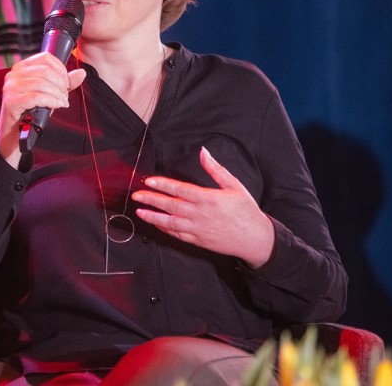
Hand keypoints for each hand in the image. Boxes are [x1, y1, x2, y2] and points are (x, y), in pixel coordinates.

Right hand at [0, 53, 85, 167]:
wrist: (14, 135)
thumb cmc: (31, 112)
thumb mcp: (50, 95)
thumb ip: (64, 83)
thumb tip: (82, 73)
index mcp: (21, 67)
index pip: (46, 57)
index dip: (61, 70)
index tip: (66, 83)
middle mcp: (13, 74)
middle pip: (46, 70)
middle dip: (61, 84)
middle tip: (65, 96)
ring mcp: (11, 87)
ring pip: (42, 83)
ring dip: (57, 94)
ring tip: (61, 103)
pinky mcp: (11, 101)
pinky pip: (37, 97)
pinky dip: (51, 101)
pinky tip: (56, 106)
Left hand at [131, 147, 275, 267]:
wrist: (255, 238)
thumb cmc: (246, 211)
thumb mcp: (235, 186)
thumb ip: (216, 169)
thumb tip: (204, 152)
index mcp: (208, 198)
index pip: (179, 189)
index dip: (162, 184)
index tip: (148, 181)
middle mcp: (200, 214)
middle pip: (170, 205)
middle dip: (151, 199)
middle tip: (136, 195)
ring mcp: (197, 228)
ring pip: (170, 222)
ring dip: (153, 216)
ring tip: (139, 211)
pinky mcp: (198, 240)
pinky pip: (177, 234)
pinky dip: (165, 229)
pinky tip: (156, 224)